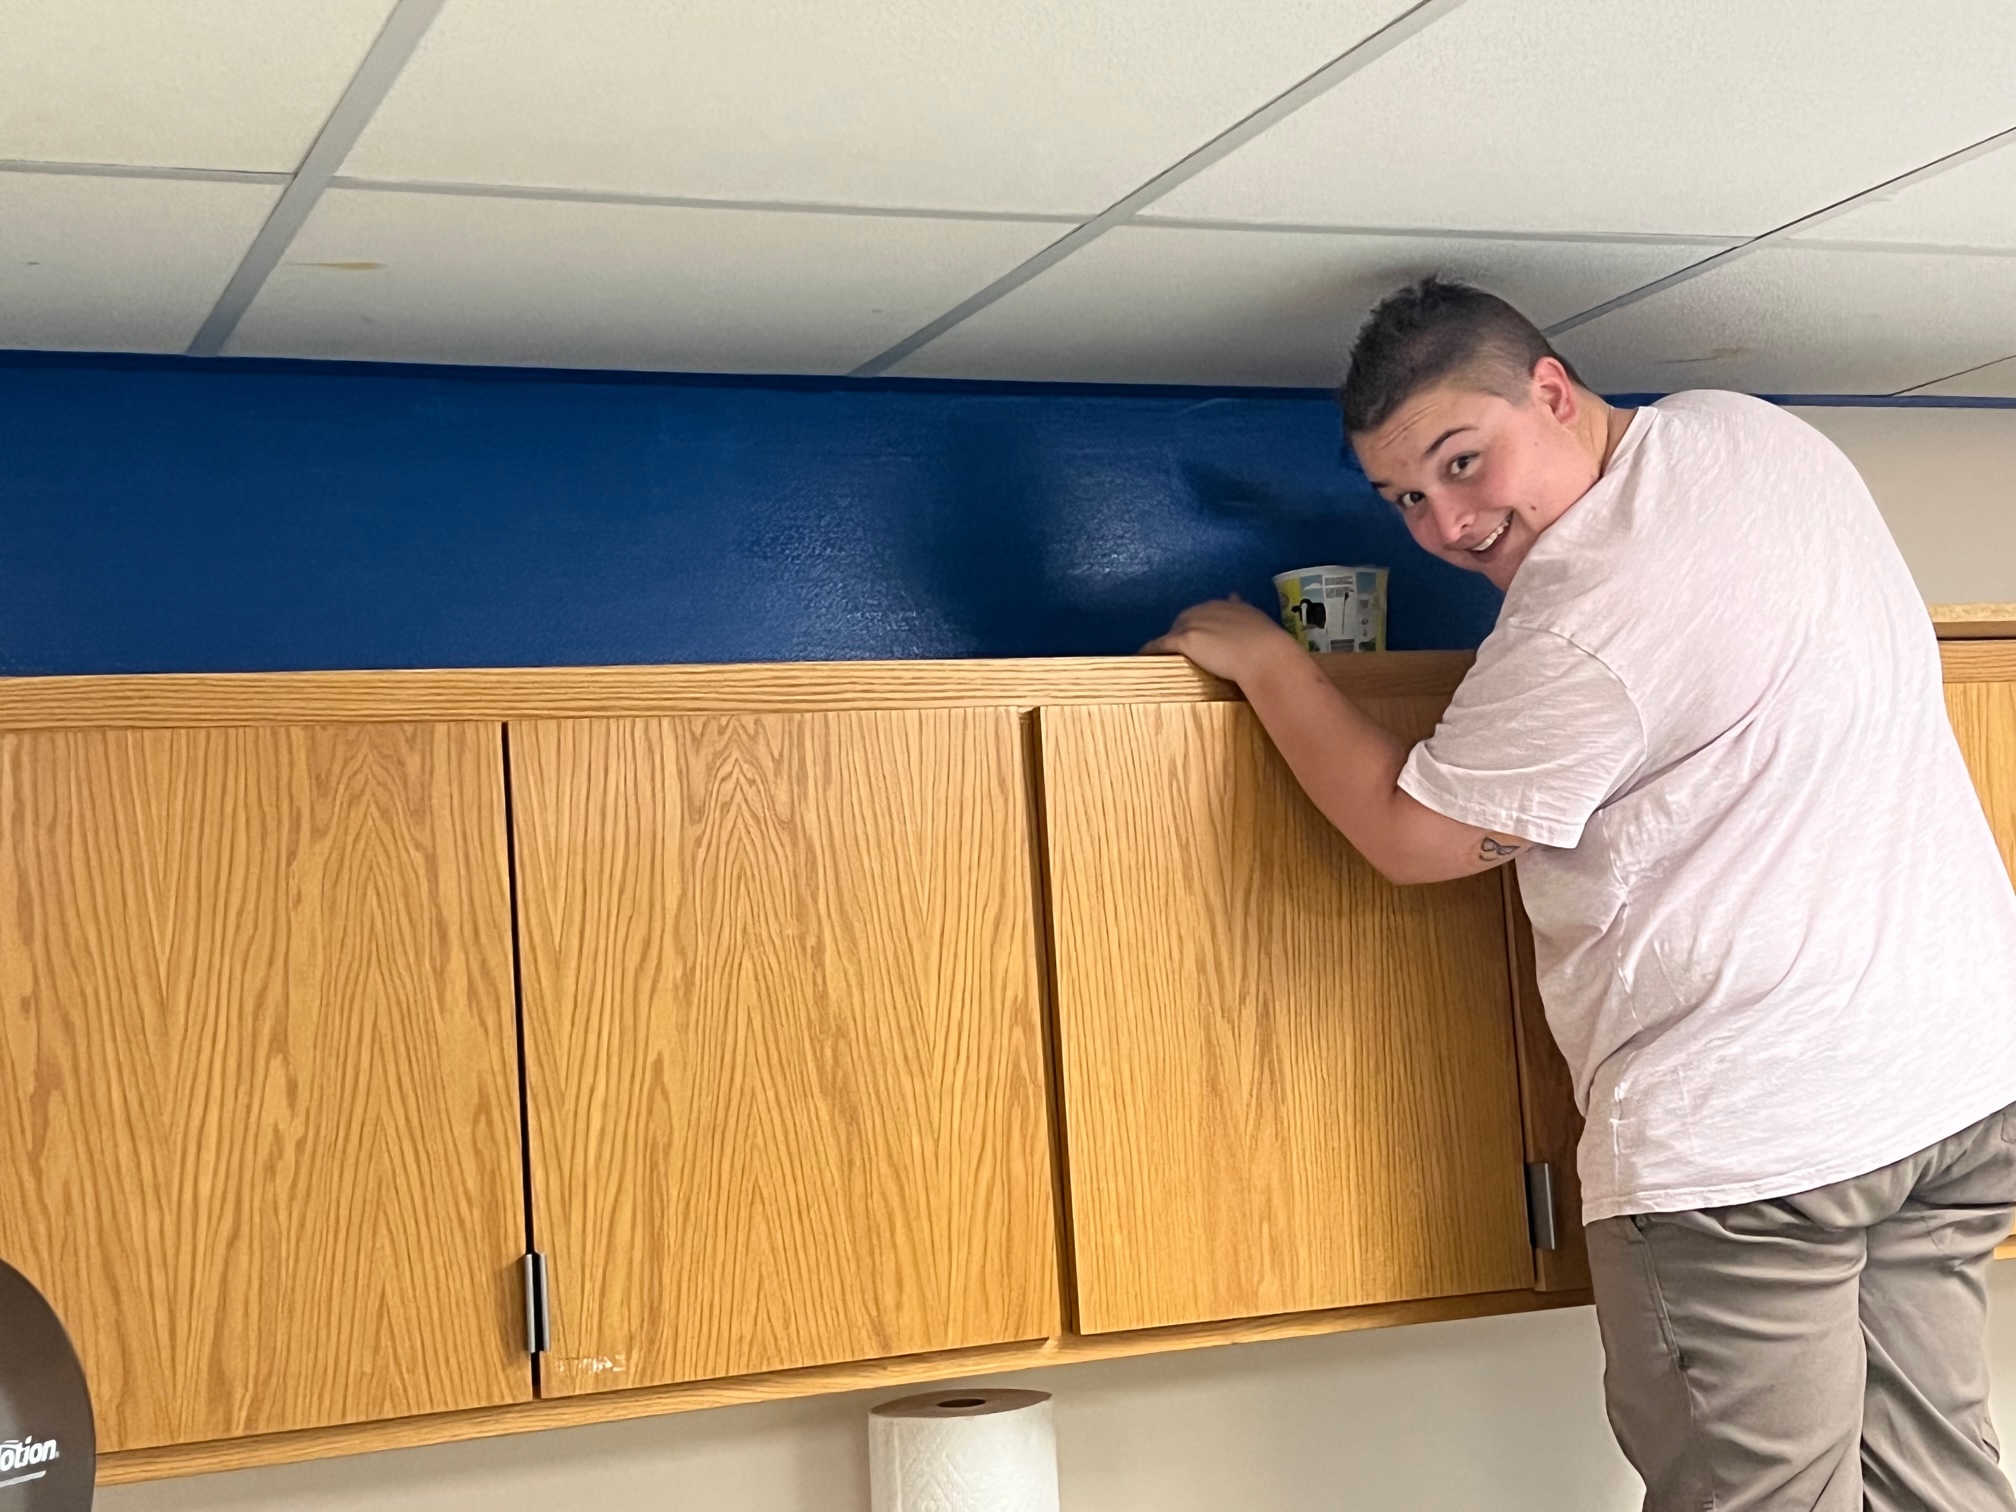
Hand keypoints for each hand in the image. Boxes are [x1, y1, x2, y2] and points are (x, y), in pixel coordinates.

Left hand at [1142, 595, 1302, 683]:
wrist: (1264, 655)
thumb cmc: (1268, 645)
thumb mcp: (1257, 619)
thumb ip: (1243, 609)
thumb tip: (1235, 594)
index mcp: (1225, 605)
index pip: (1205, 612)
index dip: (1201, 625)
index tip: (1200, 635)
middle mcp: (1207, 609)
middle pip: (1185, 620)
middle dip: (1183, 633)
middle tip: (1182, 651)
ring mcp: (1194, 623)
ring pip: (1173, 632)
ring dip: (1168, 642)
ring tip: (1162, 655)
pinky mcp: (1185, 639)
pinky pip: (1161, 644)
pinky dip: (1151, 650)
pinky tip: (1142, 657)